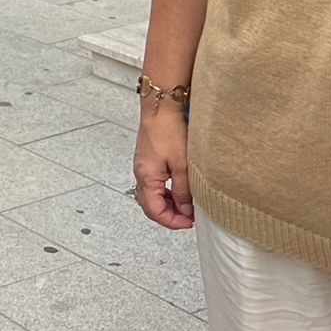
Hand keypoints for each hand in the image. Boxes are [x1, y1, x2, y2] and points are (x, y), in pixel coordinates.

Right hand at [132, 107, 192, 229]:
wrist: (160, 108)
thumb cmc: (169, 131)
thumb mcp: (182, 165)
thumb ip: (184, 191)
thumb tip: (186, 210)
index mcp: (146, 178)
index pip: (154, 211)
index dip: (172, 222)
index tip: (189, 223)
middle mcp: (140, 174)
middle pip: (151, 205)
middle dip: (170, 215)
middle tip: (190, 217)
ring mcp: (143, 167)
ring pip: (153, 195)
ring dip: (169, 204)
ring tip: (187, 204)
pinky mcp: (148, 160)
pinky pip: (154, 184)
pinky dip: (166, 192)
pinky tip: (179, 189)